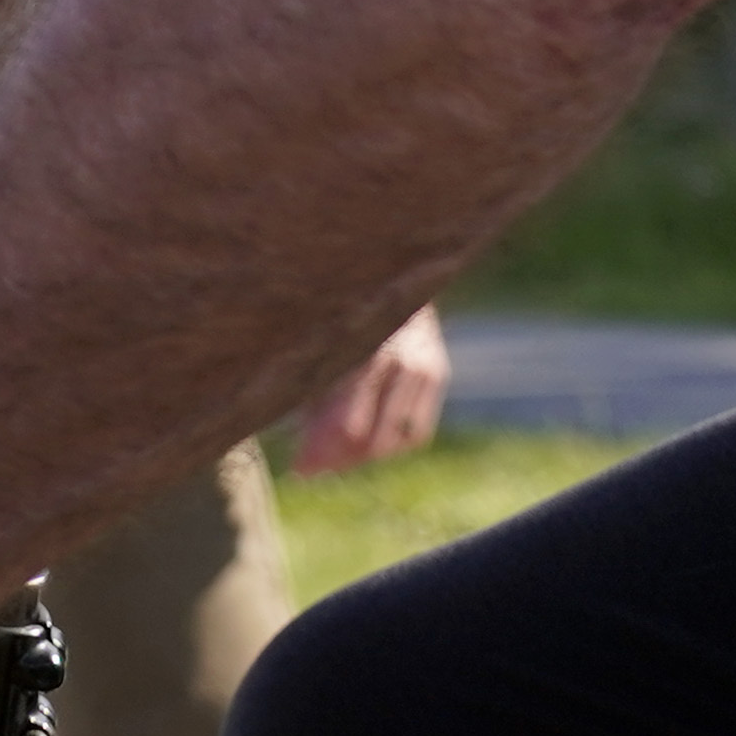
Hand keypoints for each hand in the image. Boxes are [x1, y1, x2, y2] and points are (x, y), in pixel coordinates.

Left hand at [289, 304, 451, 473]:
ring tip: (335, 456)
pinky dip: (393, 444)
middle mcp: (398, 360)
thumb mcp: (314, 344)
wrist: (381, 263)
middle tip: (312, 469)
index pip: (346, 427)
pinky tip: (367, 444)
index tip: (298, 472)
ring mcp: (424, 366)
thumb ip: (310, 396)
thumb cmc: (332, 304)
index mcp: (361, 350)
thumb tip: (303, 459)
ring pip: (397, 440)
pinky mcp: (437, 371)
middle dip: (338, 460)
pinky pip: (418, 430)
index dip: (320, 456)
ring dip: (364, 456)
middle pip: (372, 439)